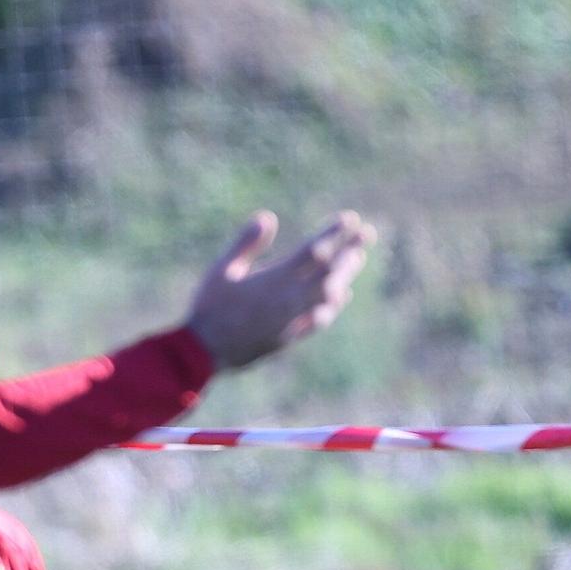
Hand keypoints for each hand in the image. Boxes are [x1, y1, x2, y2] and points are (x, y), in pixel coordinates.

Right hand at [185, 210, 375, 369]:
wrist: (203, 352)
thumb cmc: (208, 308)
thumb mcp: (221, 270)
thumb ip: (245, 244)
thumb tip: (267, 217)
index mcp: (274, 280)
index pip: (314, 251)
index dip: (334, 234)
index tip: (350, 219)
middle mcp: (290, 299)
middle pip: (330, 272)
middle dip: (350, 250)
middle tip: (367, 234)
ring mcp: (292, 320)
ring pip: (329, 295)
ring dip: (345, 276)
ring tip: (356, 260)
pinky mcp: (288, 337)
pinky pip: (319, 320)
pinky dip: (333, 306)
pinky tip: (340, 298)